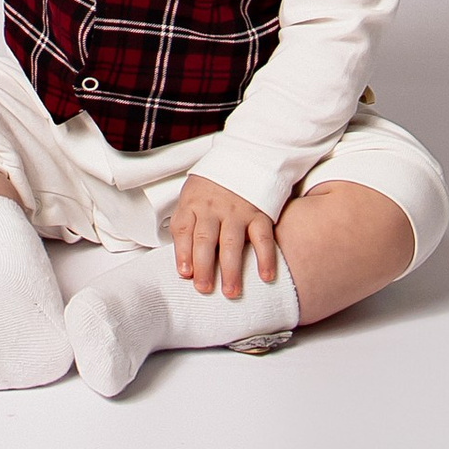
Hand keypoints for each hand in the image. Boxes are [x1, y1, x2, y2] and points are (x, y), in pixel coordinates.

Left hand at [168, 174, 280, 297]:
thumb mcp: (191, 197)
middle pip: (205, 239)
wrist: (243, 157)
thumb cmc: (212, 187)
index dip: (182, 253)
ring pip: (232, 242)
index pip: (184, 229)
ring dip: (231, 269)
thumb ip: (185, 227)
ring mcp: (236, 211)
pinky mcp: (258, 213)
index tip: (184, 274)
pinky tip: (265, 275)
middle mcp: (213, 208)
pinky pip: (262, 237)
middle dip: (204, 267)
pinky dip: (265, 257)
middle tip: (204, 288)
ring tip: (231, 291)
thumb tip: (183, 265)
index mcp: (192, 204)